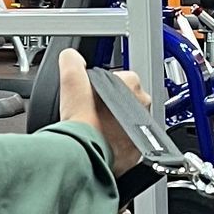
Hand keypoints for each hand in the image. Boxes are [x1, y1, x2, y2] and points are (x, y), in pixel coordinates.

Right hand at [55, 49, 142, 177]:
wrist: (85, 156)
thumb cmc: (83, 123)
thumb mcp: (71, 80)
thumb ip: (72, 61)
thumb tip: (72, 57)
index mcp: (132, 85)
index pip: (118, 77)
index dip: (99, 85)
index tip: (90, 94)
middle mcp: (142, 106)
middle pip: (124, 99)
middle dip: (109, 104)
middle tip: (91, 112)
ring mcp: (141, 129)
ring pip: (126, 121)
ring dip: (114, 123)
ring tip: (95, 127)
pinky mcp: (137, 151)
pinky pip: (128, 143)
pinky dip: (116, 143)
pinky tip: (101, 142)